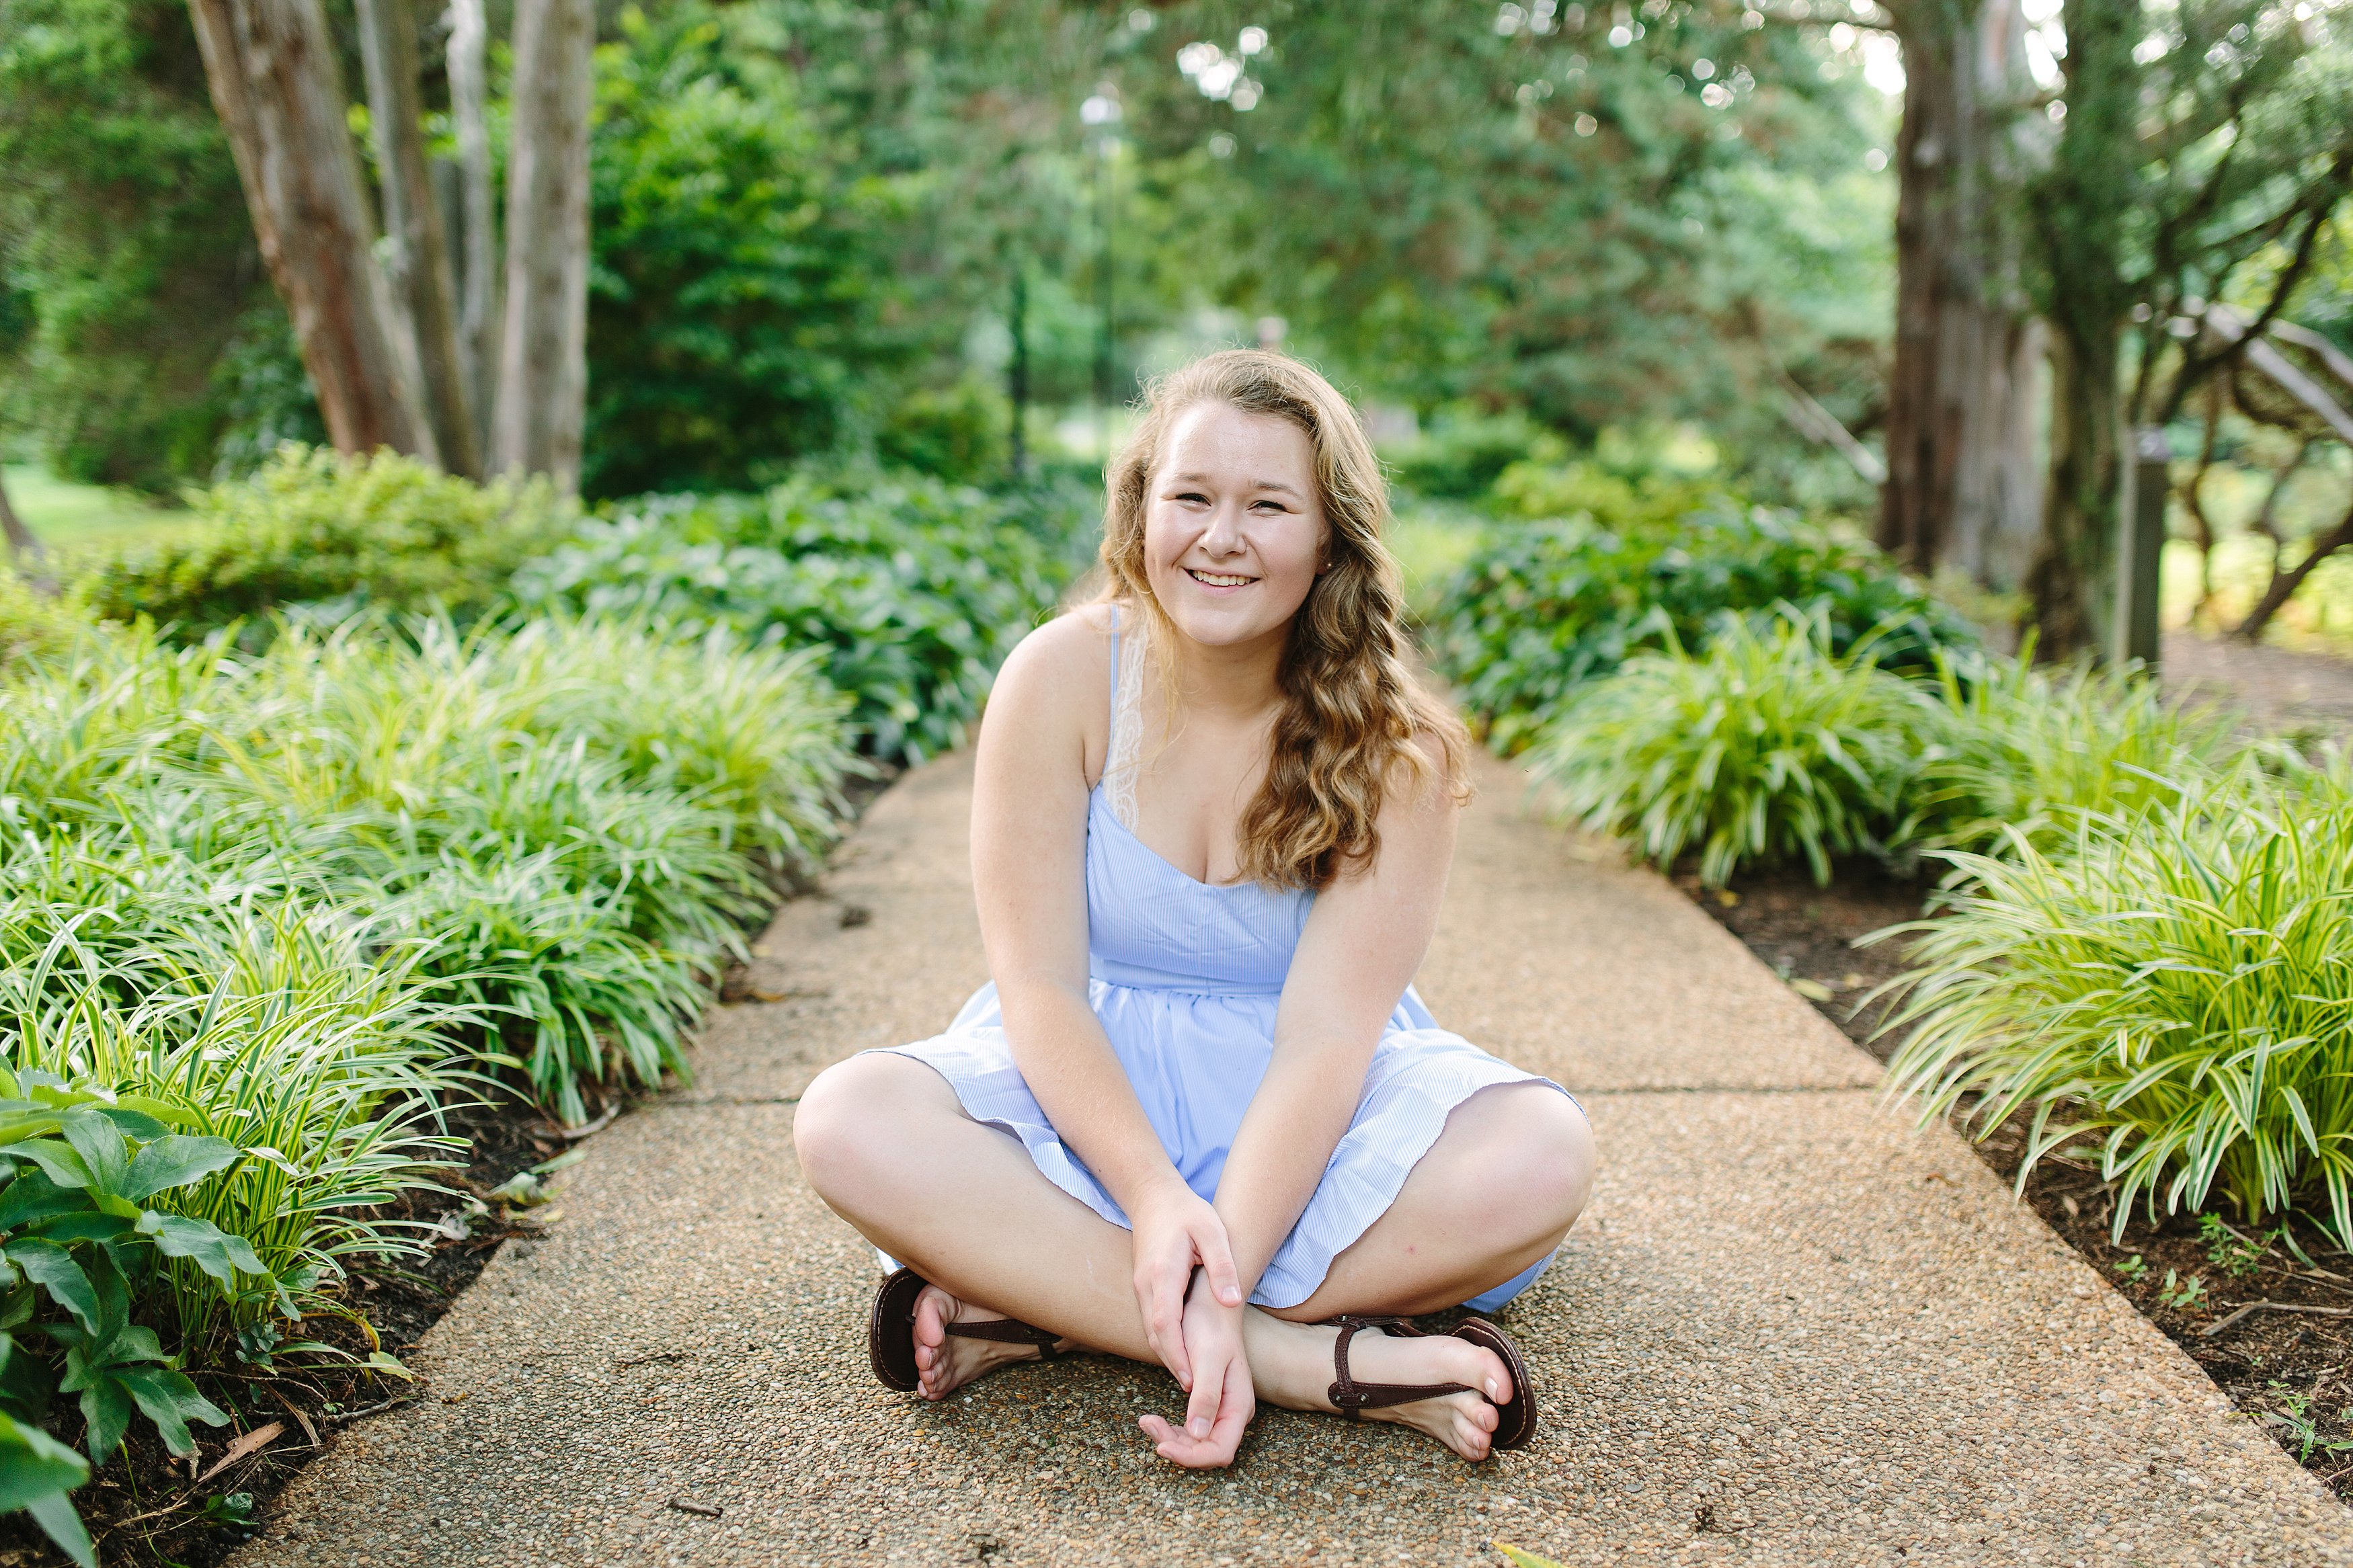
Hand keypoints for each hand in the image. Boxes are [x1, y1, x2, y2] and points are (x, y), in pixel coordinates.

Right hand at [1127, 1178, 1244, 1390]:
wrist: (1153, 1197)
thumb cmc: (1187, 1212)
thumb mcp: (1212, 1231)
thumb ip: (1222, 1266)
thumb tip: (1232, 1301)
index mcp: (1163, 1272)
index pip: (1166, 1322)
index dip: (1178, 1353)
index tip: (1193, 1378)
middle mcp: (1146, 1285)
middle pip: (1156, 1335)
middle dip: (1175, 1364)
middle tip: (1197, 1391)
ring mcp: (1141, 1288)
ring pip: (1152, 1332)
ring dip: (1170, 1356)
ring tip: (1193, 1381)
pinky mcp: (1143, 1288)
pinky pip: (1152, 1323)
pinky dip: (1166, 1343)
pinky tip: (1183, 1355)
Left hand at [1138, 1274, 1254, 1467]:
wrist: (1208, 1300)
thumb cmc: (1209, 1325)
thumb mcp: (1207, 1358)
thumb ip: (1206, 1396)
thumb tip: (1199, 1435)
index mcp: (1239, 1404)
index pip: (1219, 1451)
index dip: (1191, 1456)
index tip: (1161, 1446)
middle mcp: (1233, 1411)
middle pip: (1207, 1451)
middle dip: (1177, 1447)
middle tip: (1147, 1424)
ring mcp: (1221, 1407)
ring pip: (1197, 1443)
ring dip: (1171, 1439)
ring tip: (1146, 1420)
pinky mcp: (1207, 1401)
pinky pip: (1191, 1429)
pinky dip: (1172, 1429)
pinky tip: (1153, 1418)